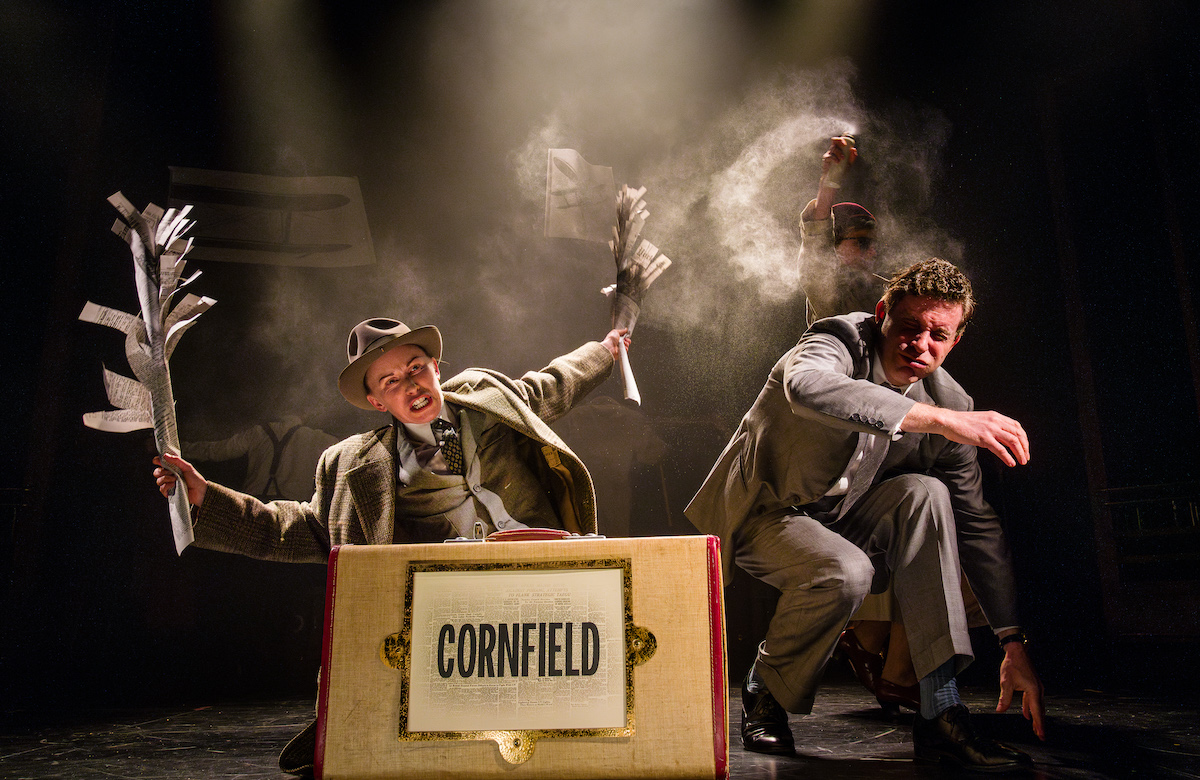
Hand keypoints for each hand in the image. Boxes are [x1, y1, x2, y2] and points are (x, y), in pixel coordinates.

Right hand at [153, 452, 207, 506]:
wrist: (200, 491)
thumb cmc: (195, 479)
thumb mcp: (187, 467)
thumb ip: (177, 461)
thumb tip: (165, 455)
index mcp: (173, 468)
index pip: (160, 463)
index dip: (157, 461)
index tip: (157, 461)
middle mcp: (169, 476)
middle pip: (157, 472)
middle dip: (162, 471)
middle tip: (172, 472)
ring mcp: (168, 484)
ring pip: (159, 481)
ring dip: (167, 479)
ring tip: (176, 479)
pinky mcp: (169, 493)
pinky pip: (162, 489)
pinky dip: (167, 486)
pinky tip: (174, 485)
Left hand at [602, 328, 630, 361]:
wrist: (609, 347)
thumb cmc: (610, 340)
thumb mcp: (616, 332)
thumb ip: (621, 331)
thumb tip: (625, 329)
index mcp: (616, 338)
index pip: (623, 337)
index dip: (626, 336)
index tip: (626, 336)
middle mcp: (617, 343)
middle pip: (626, 341)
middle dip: (627, 340)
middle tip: (624, 340)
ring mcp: (619, 348)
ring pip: (626, 346)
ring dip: (626, 344)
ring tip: (622, 344)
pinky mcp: (620, 353)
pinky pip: (626, 351)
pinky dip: (625, 349)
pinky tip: (623, 347)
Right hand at [820, 136, 857, 182]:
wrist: (833, 179)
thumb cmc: (841, 170)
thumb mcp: (849, 164)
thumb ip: (852, 157)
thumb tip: (853, 149)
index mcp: (840, 149)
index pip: (842, 140)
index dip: (844, 136)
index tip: (848, 137)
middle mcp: (834, 149)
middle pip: (835, 140)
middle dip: (840, 140)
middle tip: (844, 144)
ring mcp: (829, 153)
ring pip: (833, 148)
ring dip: (839, 152)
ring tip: (842, 159)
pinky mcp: (826, 158)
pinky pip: (830, 155)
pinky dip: (834, 158)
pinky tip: (837, 162)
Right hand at [902, 404, 1029, 466]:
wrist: (948, 421)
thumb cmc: (961, 423)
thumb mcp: (981, 420)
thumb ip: (991, 426)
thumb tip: (999, 439)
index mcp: (996, 416)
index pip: (1017, 426)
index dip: (1023, 438)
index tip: (1024, 447)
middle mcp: (996, 421)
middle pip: (1018, 434)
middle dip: (1024, 447)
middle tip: (1026, 457)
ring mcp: (990, 429)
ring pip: (1013, 441)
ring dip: (1020, 453)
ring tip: (1022, 461)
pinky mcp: (984, 438)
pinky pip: (1001, 449)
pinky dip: (1008, 457)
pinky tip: (1011, 463)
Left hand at [997, 639, 1045, 739]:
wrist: (1017, 651)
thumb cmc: (1012, 665)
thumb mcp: (1006, 682)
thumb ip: (1005, 697)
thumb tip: (1000, 710)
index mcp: (1033, 690)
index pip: (1036, 711)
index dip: (1039, 724)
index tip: (1041, 734)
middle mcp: (1038, 690)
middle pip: (1039, 710)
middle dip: (1039, 724)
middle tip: (1040, 736)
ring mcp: (1036, 687)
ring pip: (1037, 706)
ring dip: (1036, 717)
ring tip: (1035, 728)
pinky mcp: (1033, 685)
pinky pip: (1032, 700)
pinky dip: (1030, 708)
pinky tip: (1027, 714)